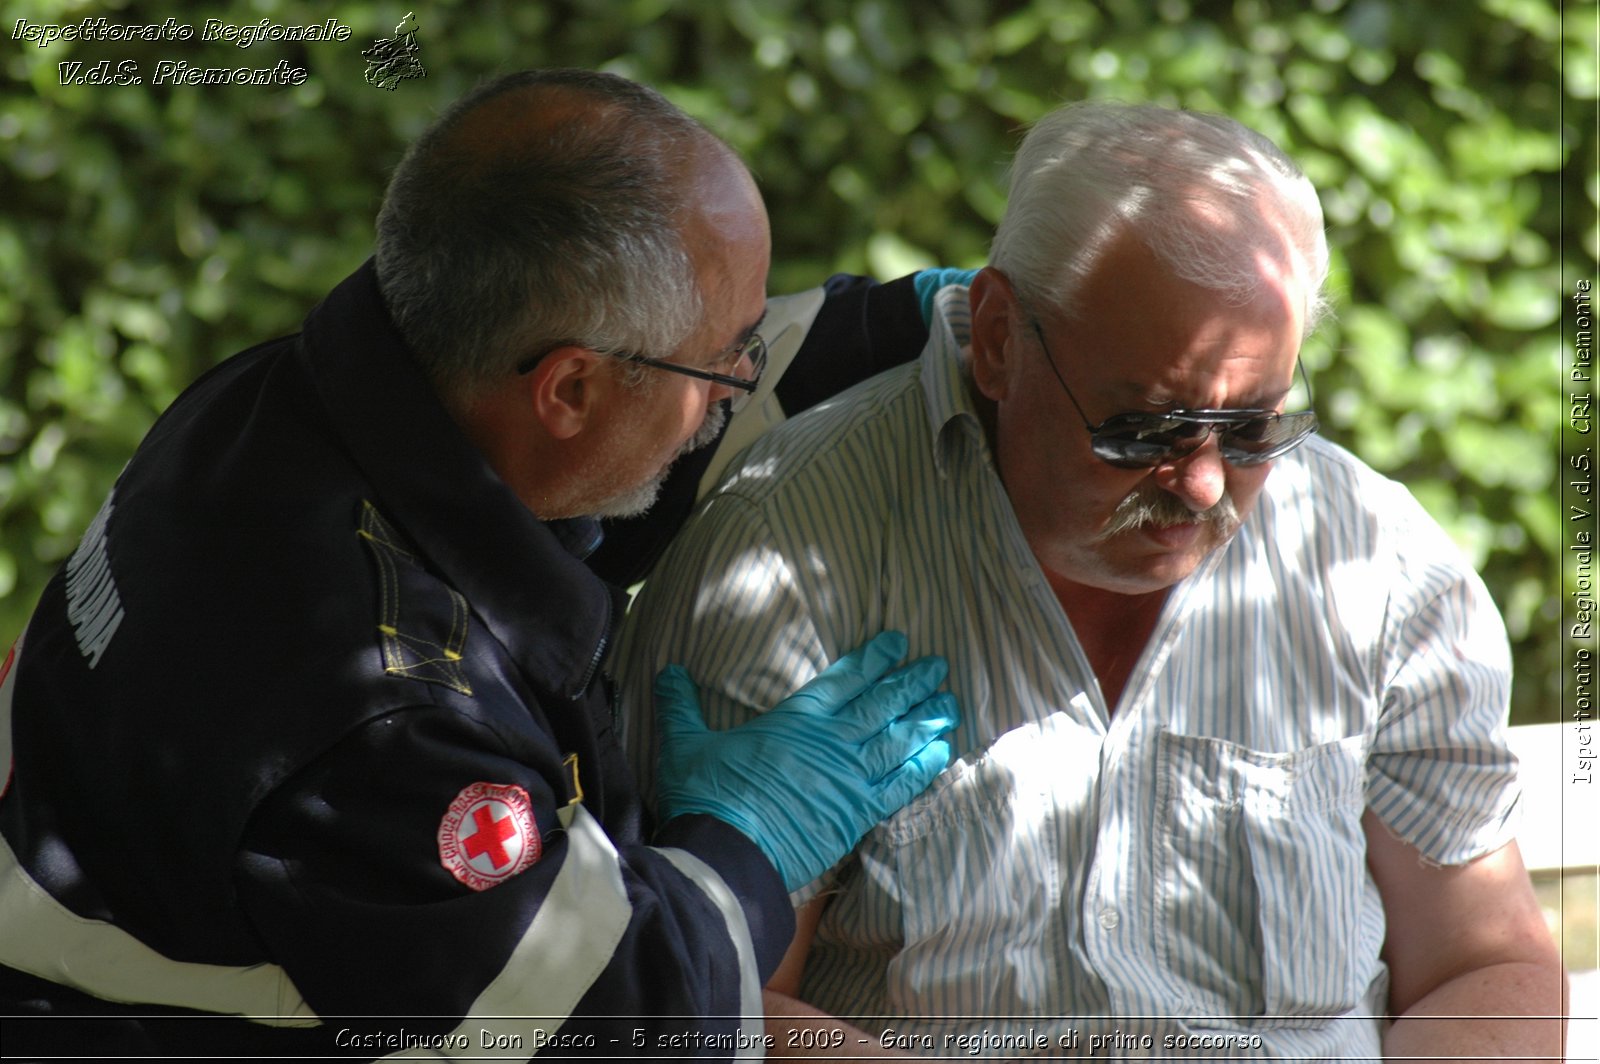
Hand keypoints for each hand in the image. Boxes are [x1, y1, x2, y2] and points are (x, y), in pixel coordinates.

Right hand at [654, 631, 957, 890]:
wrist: (727, 851)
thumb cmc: (707, 795)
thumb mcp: (685, 744)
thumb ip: (681, 706)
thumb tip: (667, 671)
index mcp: (796, 718)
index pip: (846, 678)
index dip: (875, 657)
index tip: (898, 642)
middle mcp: (832, 742)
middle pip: (883, 704)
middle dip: (913, 682)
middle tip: (938, 666)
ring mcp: (850, 778)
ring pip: (899, 740)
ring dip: (927, 719)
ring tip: (950, 704)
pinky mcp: (858, 814)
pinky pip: (901, 785)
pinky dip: (923, 766)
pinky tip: (942, 752)